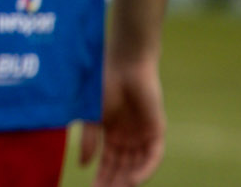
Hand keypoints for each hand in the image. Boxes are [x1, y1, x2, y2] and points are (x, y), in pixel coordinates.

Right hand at [79, 58, 163, 185]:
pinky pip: (152, 156)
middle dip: (113, 182)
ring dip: (127, 180)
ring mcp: (142, 135)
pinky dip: (145, 169)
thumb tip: (83, 165)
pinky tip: (133, 180)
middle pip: (122, 168)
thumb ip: (89, 140)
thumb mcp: (91, 116)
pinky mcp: (156, 131)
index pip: (107, 163)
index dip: (100, 177)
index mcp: (111, 134)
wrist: (125, 64)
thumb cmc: (103, 84)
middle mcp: (128, 138)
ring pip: (137, 165)